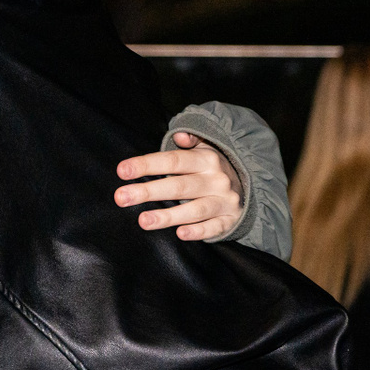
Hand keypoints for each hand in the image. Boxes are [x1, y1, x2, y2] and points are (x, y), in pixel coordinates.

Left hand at [113, 132, 242, 240]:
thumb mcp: (205, 149)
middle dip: (148, 191)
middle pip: (179, 186)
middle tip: (121, 197)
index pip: (173, 161)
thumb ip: (191, 140)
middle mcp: (216, 180)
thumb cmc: (211, 169)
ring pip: (195, 210)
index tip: (122, 171)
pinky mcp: (229, 221)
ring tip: (143, 221)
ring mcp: (224, 202)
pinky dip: (198, 231)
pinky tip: (180, 234)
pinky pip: (214, 228)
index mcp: (207, 160)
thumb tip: (179, 136)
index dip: (147, 165)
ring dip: (168, 216)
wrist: (248, 189)